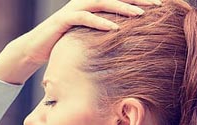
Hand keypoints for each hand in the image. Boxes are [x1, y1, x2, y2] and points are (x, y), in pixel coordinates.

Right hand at [0, 0, 160, 84]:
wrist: (35, 48)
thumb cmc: (64, 43)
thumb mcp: (89, 37)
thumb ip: (106, 33)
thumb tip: (128, 41)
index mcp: (93, 4)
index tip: (161, 5)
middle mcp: (84, 2)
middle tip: (158, 5)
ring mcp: (74, 9)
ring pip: (102, 3)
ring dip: (122, 8)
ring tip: (140, 15)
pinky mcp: (63, 20)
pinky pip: (84, 18)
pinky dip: (99, 23)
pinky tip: (114, 29)